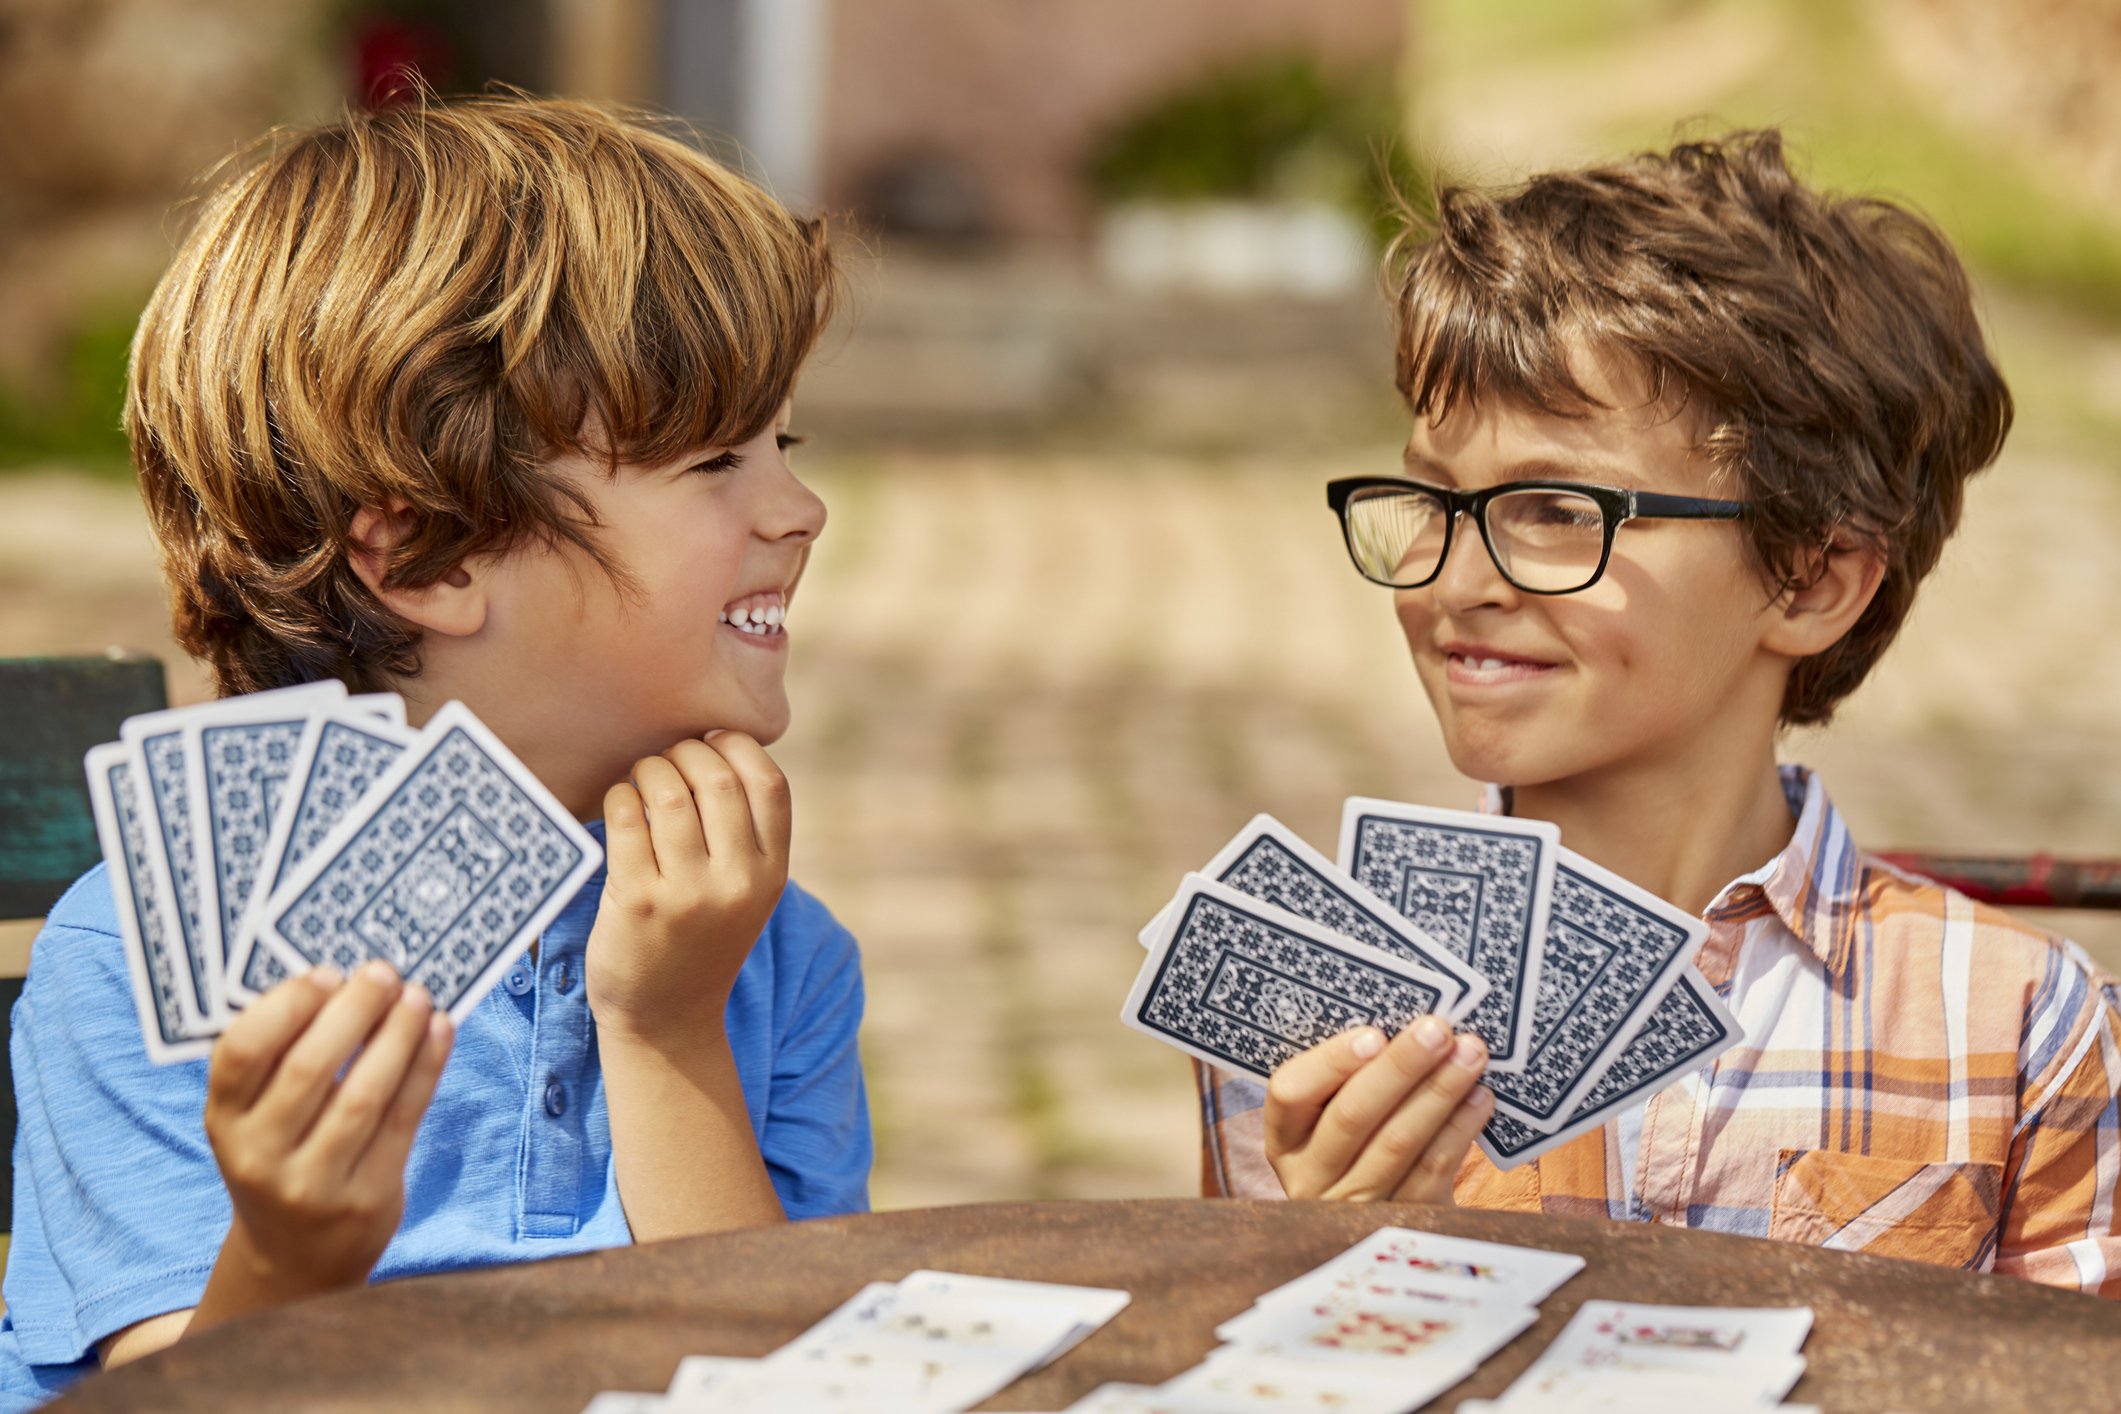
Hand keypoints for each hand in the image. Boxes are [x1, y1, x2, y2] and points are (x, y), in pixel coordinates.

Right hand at [202, 962, 453, 1307]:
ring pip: (363, 1095)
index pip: (241, 1054)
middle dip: (353, 1011)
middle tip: (383, 972)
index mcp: (224, 1121)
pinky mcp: (367, 1198)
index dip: (285, 1006)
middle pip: (309, 1070)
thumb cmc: (282, 1157)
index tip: (326, 972)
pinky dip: (425, 1068)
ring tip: (418, 996)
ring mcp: (313, 1183)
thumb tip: (351, 980)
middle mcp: (260, 1155)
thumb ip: (285, 1059)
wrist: (295, 1258)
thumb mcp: (257, 1118)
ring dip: (397, 1036)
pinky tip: (440, 1031)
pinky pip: (403, 1119)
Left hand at [588, 731, 790, 1043]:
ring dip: (649, 769)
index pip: (771, 784)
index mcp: (771, 875)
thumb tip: (712, 744)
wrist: (667, 1021)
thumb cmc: (701, 940)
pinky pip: (627, 819)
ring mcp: (688, 894)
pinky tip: (620, 805)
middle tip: (667, 761)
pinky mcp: (638, 901)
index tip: (711, 743)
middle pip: (718, 779)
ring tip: (641, 779)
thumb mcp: (746, 894)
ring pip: (669, 793)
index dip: (739, 748)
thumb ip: (744, 834)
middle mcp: (737, 883)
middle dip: (686, 753)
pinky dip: (620, 797)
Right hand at [1265, 1015, 1492, 1202]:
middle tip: (1438, 1029)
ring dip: (1439, 1091)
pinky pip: (1431, 1170)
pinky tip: (1479, 1097)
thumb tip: (1406, 1023)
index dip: (1330, 1063)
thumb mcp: (1336, 1117)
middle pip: (1351, 1116)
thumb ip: (1354, 1080)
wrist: (1390, 1232)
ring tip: (1469, 1054)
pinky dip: (1459, 1129)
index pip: (1289, 1093)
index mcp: (1286, 1138)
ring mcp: (1353, 1205)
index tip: (1374, 1034)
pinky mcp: (1400, 1223)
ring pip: (1397, 1143)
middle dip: (1400, 1067)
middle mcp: (1310, 1176)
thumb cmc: (1363, 1144)